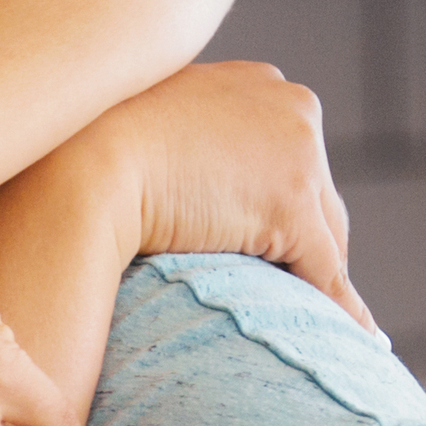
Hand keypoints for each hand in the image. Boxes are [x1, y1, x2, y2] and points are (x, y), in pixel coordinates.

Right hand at [102, 60, 370, 333]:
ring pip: (326, 233)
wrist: (78, 165)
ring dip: (319, 280)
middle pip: (318, 194)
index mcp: (255, 83)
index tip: (269, 249)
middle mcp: (289, 104)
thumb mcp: (150, 131)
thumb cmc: (86, 153)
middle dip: (307, 245)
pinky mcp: (293, 203)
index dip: (277, 207)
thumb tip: (191, 195)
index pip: (289, 155)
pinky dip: (338, 310)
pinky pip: (324, 270)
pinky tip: (346, 342)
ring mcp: (297, 152)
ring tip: (319, 328)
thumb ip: (184, 147)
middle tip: (295, 297)